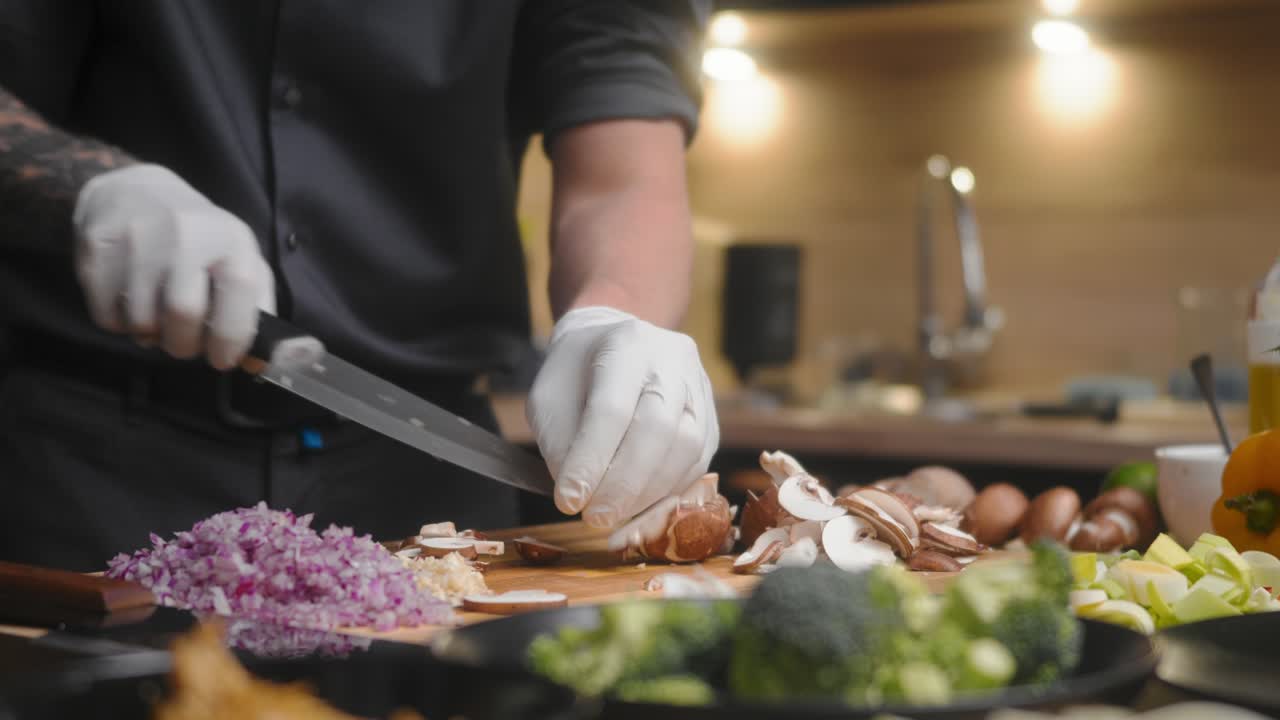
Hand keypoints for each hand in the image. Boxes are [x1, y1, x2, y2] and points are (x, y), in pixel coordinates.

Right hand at [73, 164, 274, 368]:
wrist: (135, 192)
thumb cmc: (199, 239)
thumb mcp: (240, 260)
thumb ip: (256, 309)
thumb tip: (260, 361)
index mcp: (231, 240)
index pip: (238, 296)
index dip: (231, 339)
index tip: (222, 359)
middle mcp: (186, 233)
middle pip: (183, 313)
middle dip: (185, 345)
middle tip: (183, 343)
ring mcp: (138, 236)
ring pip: (141, 321)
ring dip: (150, 335)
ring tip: (156, 318)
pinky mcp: (98, 245)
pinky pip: (106, 314)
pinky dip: (119, 323)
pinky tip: (129, 303)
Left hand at [526, 306, 718, 527]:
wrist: (613, 343)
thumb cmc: (575, 374)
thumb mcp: (548, 398)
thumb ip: (559, 443)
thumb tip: (579, 493)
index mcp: (626, 344)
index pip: (612, 409)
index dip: (591, 461)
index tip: (568, 501)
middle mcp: (673, 360)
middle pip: (659, 428)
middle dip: (625, 484)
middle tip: (595, 518)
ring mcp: (699, 388)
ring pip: (687, 449)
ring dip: (648, 494)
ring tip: (614, 515)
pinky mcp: (711, 417)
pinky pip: (699, 462)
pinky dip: (668, 493)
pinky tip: (640, 506)